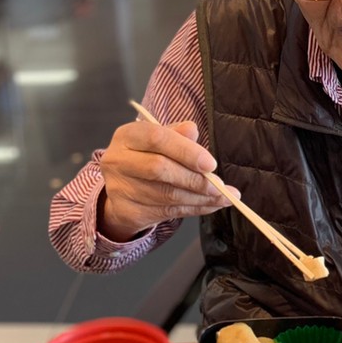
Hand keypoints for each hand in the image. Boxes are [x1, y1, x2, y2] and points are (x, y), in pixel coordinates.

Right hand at [97, 118, 235, 241]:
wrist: (122, 190)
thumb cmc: (146, 157)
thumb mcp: (159, 140)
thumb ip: (177, 135)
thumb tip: (192, 130)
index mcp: (127, 136)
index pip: (156, 138)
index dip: (186, 151)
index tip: (210, 164)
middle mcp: (118, 160)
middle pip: (159, 169)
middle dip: (194, 179)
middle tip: (219, 186)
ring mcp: (120, 188)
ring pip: (166, 195)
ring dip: (200, 198)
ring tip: (223, 197)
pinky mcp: (128, 212)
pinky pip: (167, 212)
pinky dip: (195, 209)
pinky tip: (211, 205)